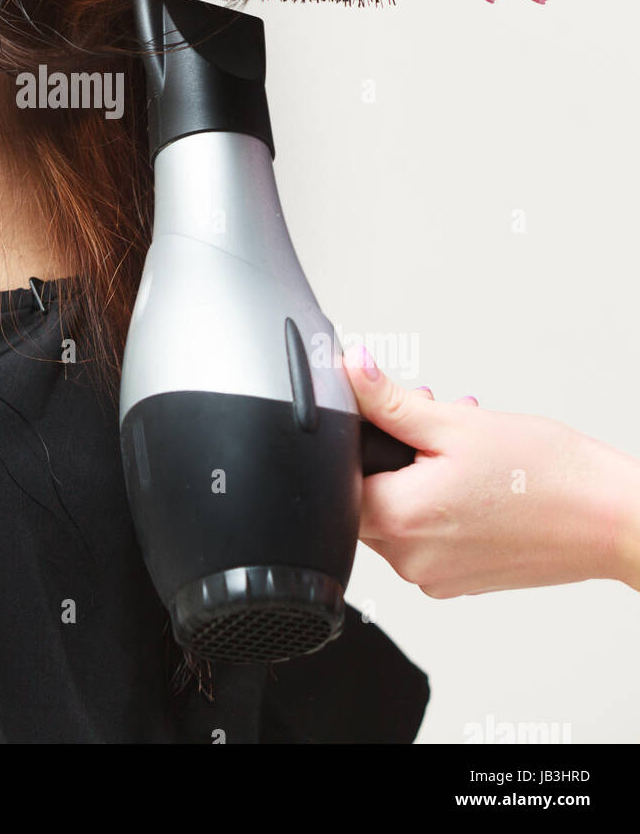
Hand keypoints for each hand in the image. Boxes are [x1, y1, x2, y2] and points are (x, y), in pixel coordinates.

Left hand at [342, 345, 639, 595]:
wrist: (612, 519)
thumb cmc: (549, 476)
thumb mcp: (455, 424)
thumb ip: (390, 400)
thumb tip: (350, 370)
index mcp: (401, 521)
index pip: (340, 480)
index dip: (356, 441)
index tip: (377, 416)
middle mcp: (411, 559)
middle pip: (368, 496)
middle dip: (391, 451)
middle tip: (427, 415)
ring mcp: (437, 575)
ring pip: (400, 514)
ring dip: (417, 472)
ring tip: (459, 438)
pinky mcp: (460, 580)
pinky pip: (428, 536)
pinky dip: (439, 502)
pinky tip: (471, 473)